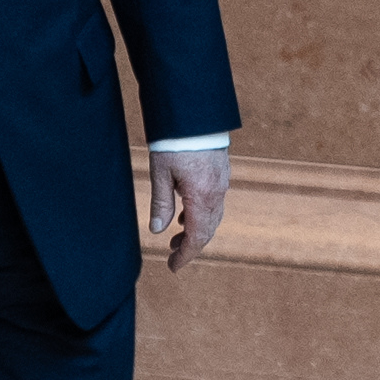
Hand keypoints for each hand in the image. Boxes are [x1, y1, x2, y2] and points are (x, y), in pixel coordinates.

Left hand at [149, 149, 229, 273]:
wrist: (194, 113)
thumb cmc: (175, 140)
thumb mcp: (160, 173)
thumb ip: (161, 204)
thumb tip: (157, 230)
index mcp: (202, 197)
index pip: (197, 237)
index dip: (185, 255)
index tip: (173, 266)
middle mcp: (217, 193)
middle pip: (208, 231)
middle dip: (191, 247)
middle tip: (173, 255)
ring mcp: (222, 183)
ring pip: (213, 217)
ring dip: (197, 231)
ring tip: (177, 237)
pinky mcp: (222, 173)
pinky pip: (215, 203)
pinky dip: (202, 215)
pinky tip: (187, 214)